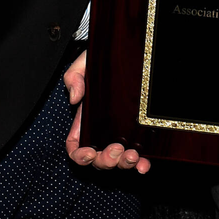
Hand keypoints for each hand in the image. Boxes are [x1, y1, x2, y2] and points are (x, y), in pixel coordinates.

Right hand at [63, 49, 150, 172]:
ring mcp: (122, 135)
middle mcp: (102, 132)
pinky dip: (141, 165)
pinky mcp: (140, 135)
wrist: (129, 52)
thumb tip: (75, 98)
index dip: (79, 156)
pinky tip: (145, 164)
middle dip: (106, 161)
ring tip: (133, 155)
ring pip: (118, 162)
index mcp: (85, 120)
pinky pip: (139, 157)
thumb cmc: (102, 60)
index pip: (76, 146)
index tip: (88, 153)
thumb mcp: (84, 64)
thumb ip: (74, 77)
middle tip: (117, 149)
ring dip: (124, 165)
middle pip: (98, 159)